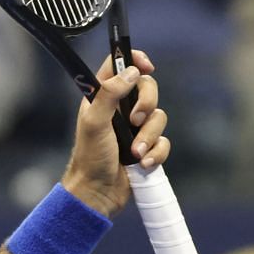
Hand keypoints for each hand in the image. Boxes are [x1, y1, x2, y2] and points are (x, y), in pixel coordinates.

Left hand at [61, 51, 169, 216]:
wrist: (98, 192)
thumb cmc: (90, 157)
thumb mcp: (94, 122)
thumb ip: (109, 94)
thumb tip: (131, 72)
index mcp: (103, 98)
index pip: (120, 66)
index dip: (135, 60)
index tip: (147, 66)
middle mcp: (120, 109)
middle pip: (148, 89)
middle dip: (147, 105)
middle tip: (135, 121)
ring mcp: (135, 128)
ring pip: (159, 117)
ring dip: (149, 137)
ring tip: (134, 152)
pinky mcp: (146, 147)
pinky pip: (164, 142)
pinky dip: (155, 153)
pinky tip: (141, 163)